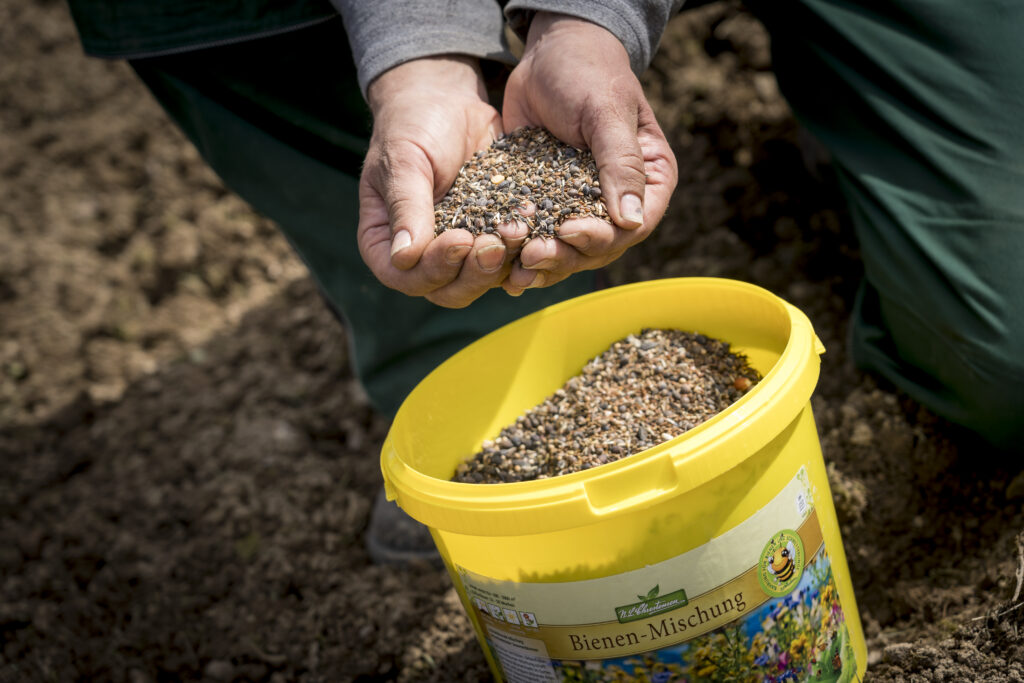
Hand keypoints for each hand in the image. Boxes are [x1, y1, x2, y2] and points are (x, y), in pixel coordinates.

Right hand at [359, 57, 527, 307]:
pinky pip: (510, 257)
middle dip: (475, 273)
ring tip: (518, 231)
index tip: (459, 239)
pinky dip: (524, 248)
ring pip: (483, 279)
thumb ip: (405, 207)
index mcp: (386, 244)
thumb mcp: (404, 160)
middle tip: (495, 244)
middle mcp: (423, 256)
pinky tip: (537, 227)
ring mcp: (460, 250)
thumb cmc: (411, 126)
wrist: (445, 101)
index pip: (407, 277)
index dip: (434, 268)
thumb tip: (403, 257)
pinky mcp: (492, 236)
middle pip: (449, 289)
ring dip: (503, 263)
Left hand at [501, 12, 677, 294]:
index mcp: (648, 179)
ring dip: (542, 262)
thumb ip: (619, 164)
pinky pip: (538, 234)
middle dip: (565, 256)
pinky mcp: (548, 202)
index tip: (568, 231)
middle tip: (532, 255)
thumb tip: (631, 221)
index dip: (602, 238)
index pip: (633, 226)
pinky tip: (499, 259)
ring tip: (515, 270)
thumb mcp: (605, 113)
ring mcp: (582, 204)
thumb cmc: (588, 72)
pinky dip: (520, 249)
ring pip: (567, 249)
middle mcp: (619, 199)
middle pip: (598, 247)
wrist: (549, 53)